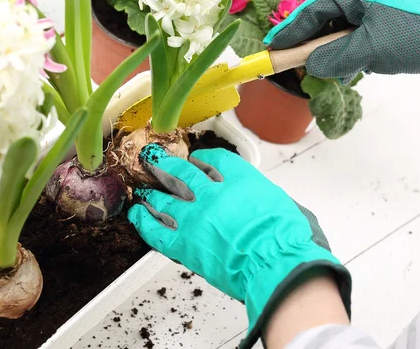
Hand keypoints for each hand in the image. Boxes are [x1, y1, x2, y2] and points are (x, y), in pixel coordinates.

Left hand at [128, 143, 350, 348]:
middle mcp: (211, 193)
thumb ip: (258, 194)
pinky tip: (136, 213)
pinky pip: (156, 230)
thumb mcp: (278, 201)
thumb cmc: (284, 236)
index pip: (216, 160)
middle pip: (182, 172)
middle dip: (165, 163)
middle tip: (153, 157)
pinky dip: (143, 221)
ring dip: (151, 191)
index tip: (198, 159)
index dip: (204, 158)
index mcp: (238, 179)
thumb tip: (251, 198)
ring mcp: (194, 218)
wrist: (274, 263)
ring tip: (142, 189)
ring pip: (164, 198)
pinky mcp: (184, 244)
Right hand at [265, 0, 419, 83]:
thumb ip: (332, 57)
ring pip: (341, 30)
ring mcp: (380, 11)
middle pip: (326, 17)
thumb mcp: (369, 50)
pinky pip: (356, 38)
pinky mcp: (389, 26)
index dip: (292, 27)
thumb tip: (309, 65)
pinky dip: (346, 54)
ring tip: (316, 69)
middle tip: (289, 59)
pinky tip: (344, 70)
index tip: (274, 45)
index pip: (316, 8)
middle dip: (308, 40)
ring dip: (328, 50)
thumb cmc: (419, 39)